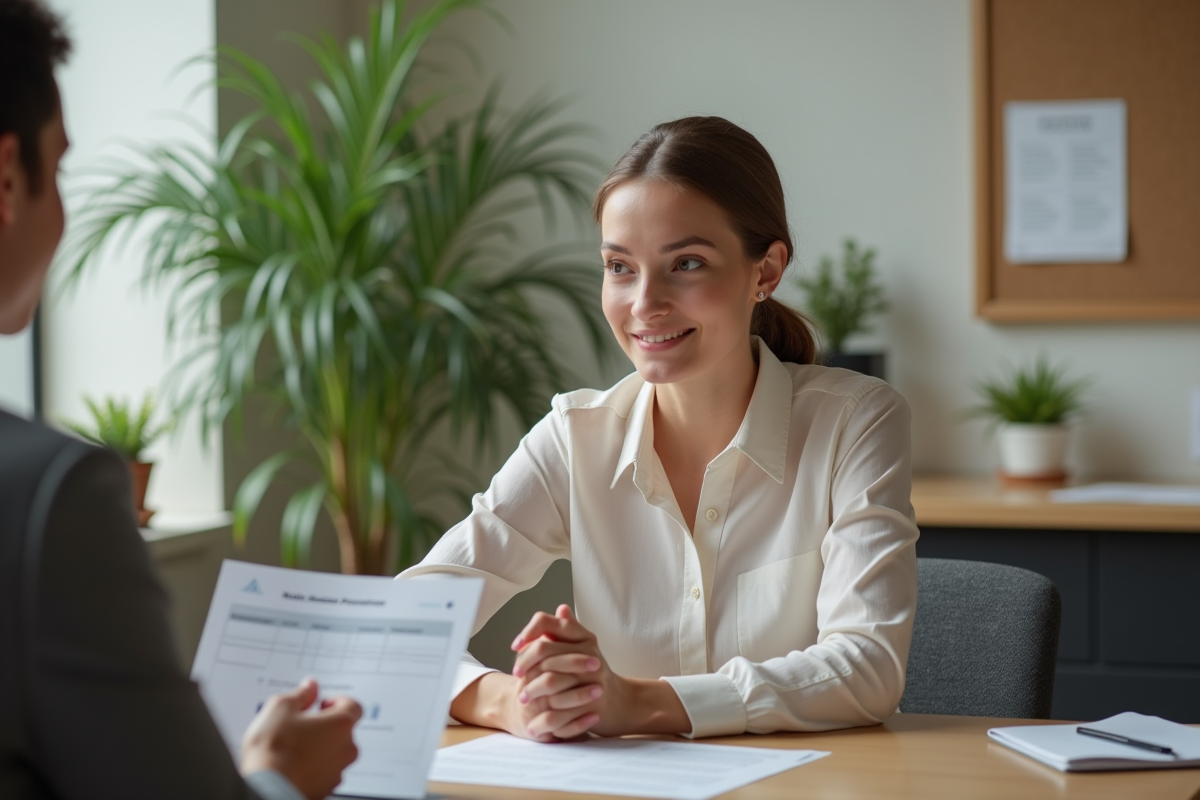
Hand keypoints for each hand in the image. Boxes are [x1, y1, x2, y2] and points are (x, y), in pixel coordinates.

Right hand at [240, 678, 362, 799]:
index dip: (336, 702)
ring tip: (294, 747)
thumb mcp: (281, 708)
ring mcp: (337, 771)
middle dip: (326, 726)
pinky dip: (314, 767)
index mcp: (341, 724)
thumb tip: (310, 687)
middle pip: (344, 731)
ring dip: (321, 748)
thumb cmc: (274, 749)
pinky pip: (325, 773)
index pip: (353, 706)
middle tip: (302, 726)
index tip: (321, 704)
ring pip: (335, 754)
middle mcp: (346, 749)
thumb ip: (301, 694)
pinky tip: (293, 765)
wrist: (267, 788)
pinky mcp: (326, 789)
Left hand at [512, 605, 691, 739]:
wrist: (618, 700)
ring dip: (531, 688)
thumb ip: (566, 631)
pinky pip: (561, 701)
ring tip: (522, 696)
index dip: (527, 632)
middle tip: (516, 674)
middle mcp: (588, 650)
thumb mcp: (581, 646)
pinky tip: (536, 710)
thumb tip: (560, 609)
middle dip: (524, 663)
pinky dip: (544, 705)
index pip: (546, 622)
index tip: (516, 645)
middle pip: (543, 649)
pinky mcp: (592, 696)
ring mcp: (592, 673)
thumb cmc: (592, 671)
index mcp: (582, 635)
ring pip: (550, 678)